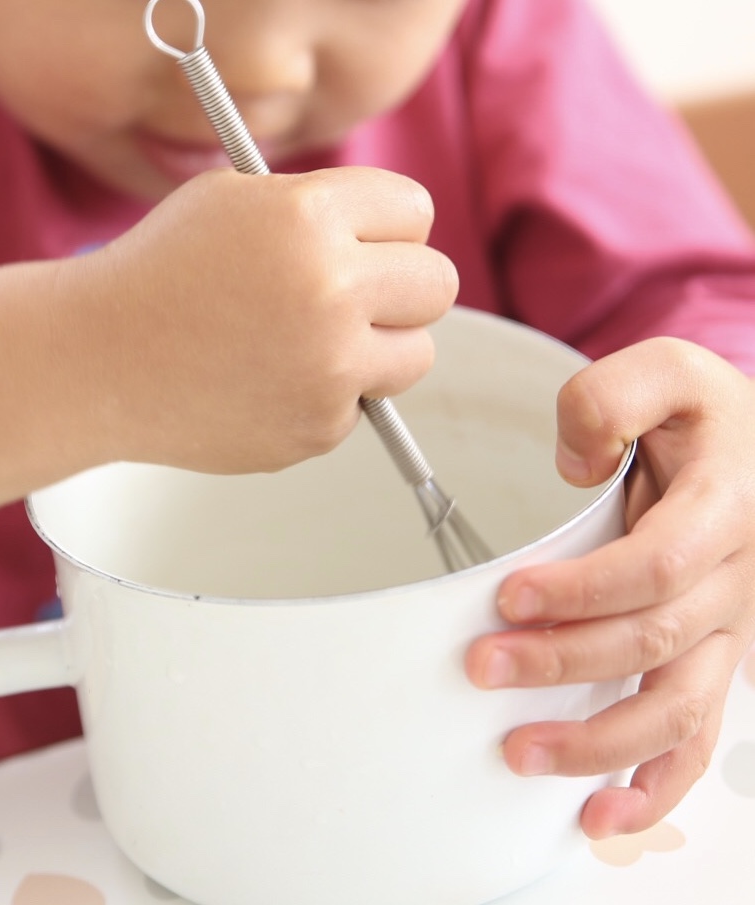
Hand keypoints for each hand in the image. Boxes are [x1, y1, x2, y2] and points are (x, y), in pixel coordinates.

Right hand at [69, 165, 457, 473]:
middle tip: (355, 298)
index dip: (386, 227)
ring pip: (415, 355)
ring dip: (377, 349)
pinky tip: (260, 382)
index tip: (363, 243)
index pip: (415, 211)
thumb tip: (397, 241)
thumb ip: (316, 208)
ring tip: (309, 344)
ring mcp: (328, 366)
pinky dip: (322, 397)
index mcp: (309, 217)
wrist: (95, 360)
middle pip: (438, 284)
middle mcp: (330, 289)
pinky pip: (357, 406)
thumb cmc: (157, 271)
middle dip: (402, 289)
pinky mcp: (316, 427)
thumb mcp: (232, 200)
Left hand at [465, 337, 754, 837]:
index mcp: (724, 510)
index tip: (510, 598)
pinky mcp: (712, 664)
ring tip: (520, 753)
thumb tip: (575, 458)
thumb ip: (613, 396)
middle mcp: (734, 582)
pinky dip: (654, 788)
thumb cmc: (702, 418)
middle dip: (563, 662)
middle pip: (653, 642)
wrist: (753, 452)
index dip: (583, 590)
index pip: (657, 567)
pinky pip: (696, 739)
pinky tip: (603, 817)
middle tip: (482, 665)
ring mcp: (727, 633)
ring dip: (599, 742)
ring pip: (678, 709)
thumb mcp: (665, 373)